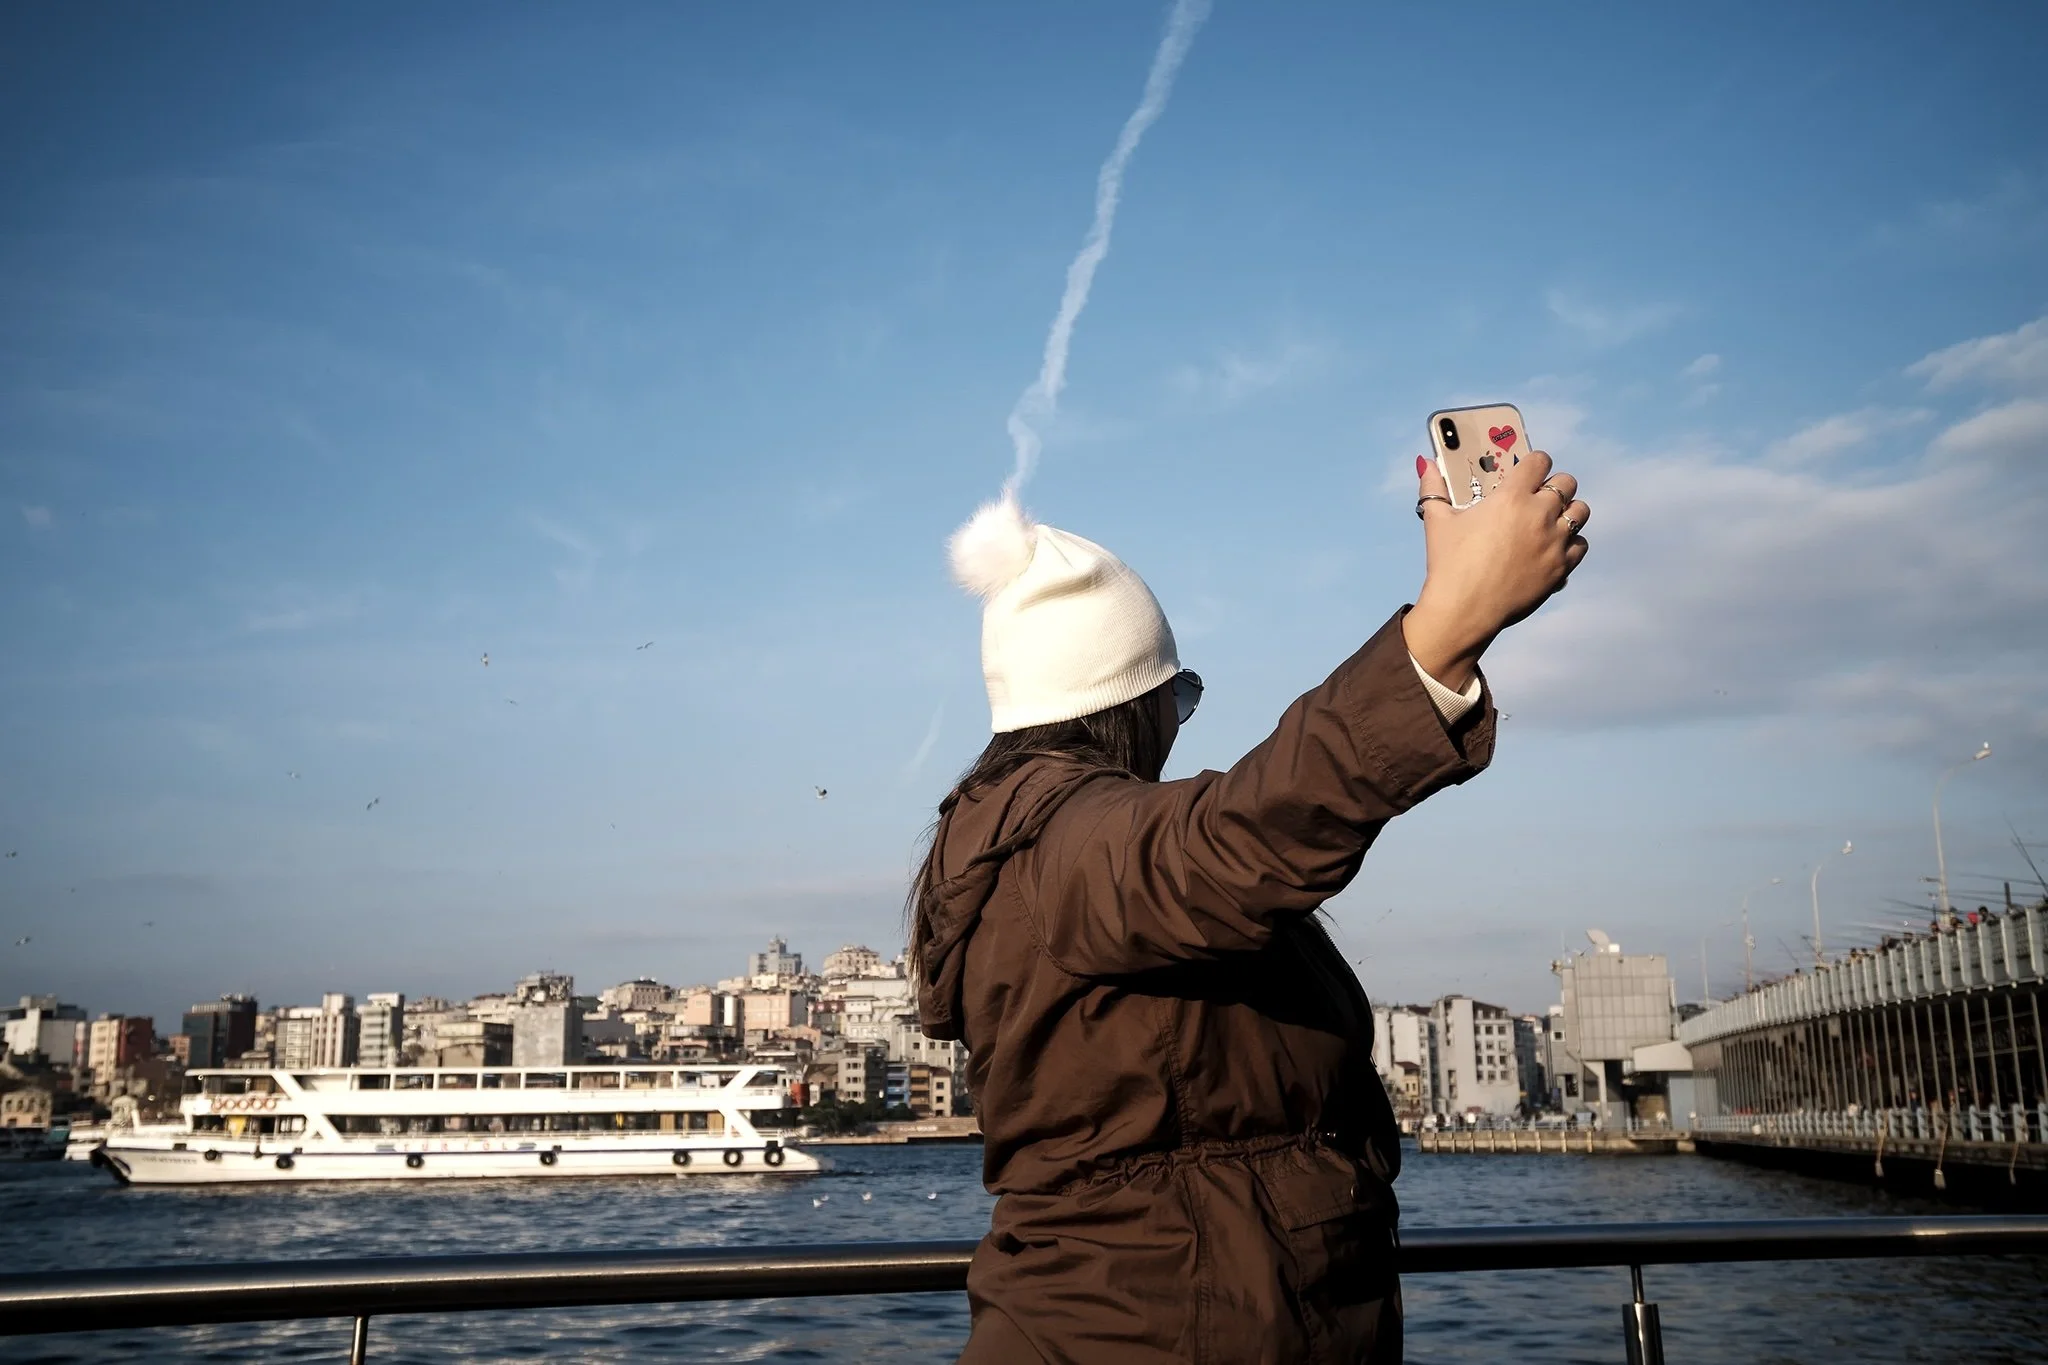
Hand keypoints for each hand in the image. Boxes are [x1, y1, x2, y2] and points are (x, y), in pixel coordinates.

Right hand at [1402, 450, 1589, 689]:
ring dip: (1568, 511)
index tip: (1530, 470)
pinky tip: (1554, 547)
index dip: (1535, 462)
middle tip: (1541, 496)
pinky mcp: (1561, 567)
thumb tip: (1427, 465)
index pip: (1540, 461)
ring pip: (1580, 511)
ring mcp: (1554, 542)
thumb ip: (1433, 489)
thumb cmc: (1449, 564)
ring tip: (1553, 519)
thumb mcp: (1437, 522)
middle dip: (1555, 485)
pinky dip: (1570, 543)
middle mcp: (1539, 515)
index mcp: (1511, 497)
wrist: (1464, 610)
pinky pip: (1580, 544)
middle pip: (1566, 483)